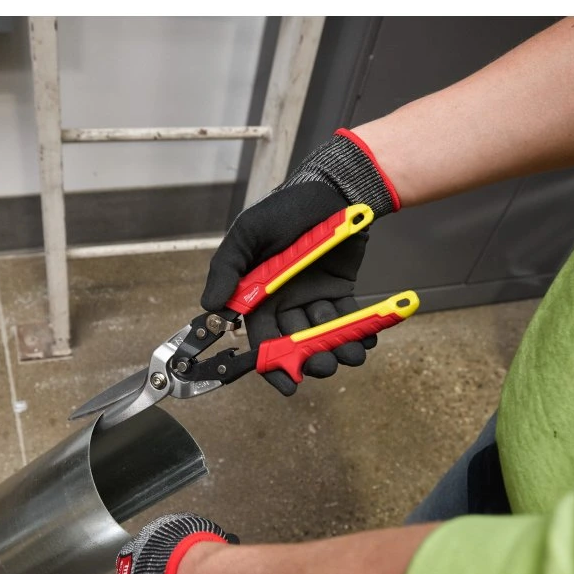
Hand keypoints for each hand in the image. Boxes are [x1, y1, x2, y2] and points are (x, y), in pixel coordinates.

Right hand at [202, 129, 400, 394]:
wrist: (337, 190)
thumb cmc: (288, 207)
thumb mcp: (250, 232)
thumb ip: (227, 268)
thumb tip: (208, 307)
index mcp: (258, 294)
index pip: (261, 339)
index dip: (272, 364)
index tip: (287, 383)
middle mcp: (284, 301)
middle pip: (295, 344)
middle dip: (310, 360)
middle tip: (324, 365)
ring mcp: (313, 298)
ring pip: (322, 337)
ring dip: (336, 351)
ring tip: (351, 355)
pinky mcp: (340, 292)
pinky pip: (348, 322)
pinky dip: (358, 335)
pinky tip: (365, 341)